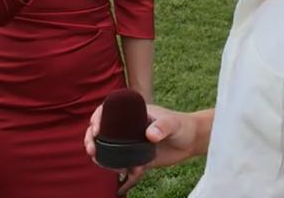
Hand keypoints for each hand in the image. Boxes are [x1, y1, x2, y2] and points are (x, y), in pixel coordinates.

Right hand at [84, 103, 200, 194]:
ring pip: (109, 147)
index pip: (107, 110)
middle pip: (102, 130)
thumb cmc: (182, 125)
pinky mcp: (137, 157)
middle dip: (92, 138)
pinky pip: (123, 163)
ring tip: (104, 163)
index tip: (95, 129)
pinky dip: (121, 169)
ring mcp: (131, 141)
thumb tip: (149, 135)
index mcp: (131, 112)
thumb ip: (162, 126)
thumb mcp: (172, 123)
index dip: (97, 118)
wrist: (192, 141)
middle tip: (91, 149)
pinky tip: (129, 173)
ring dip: (102, 156)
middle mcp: (128, 126)